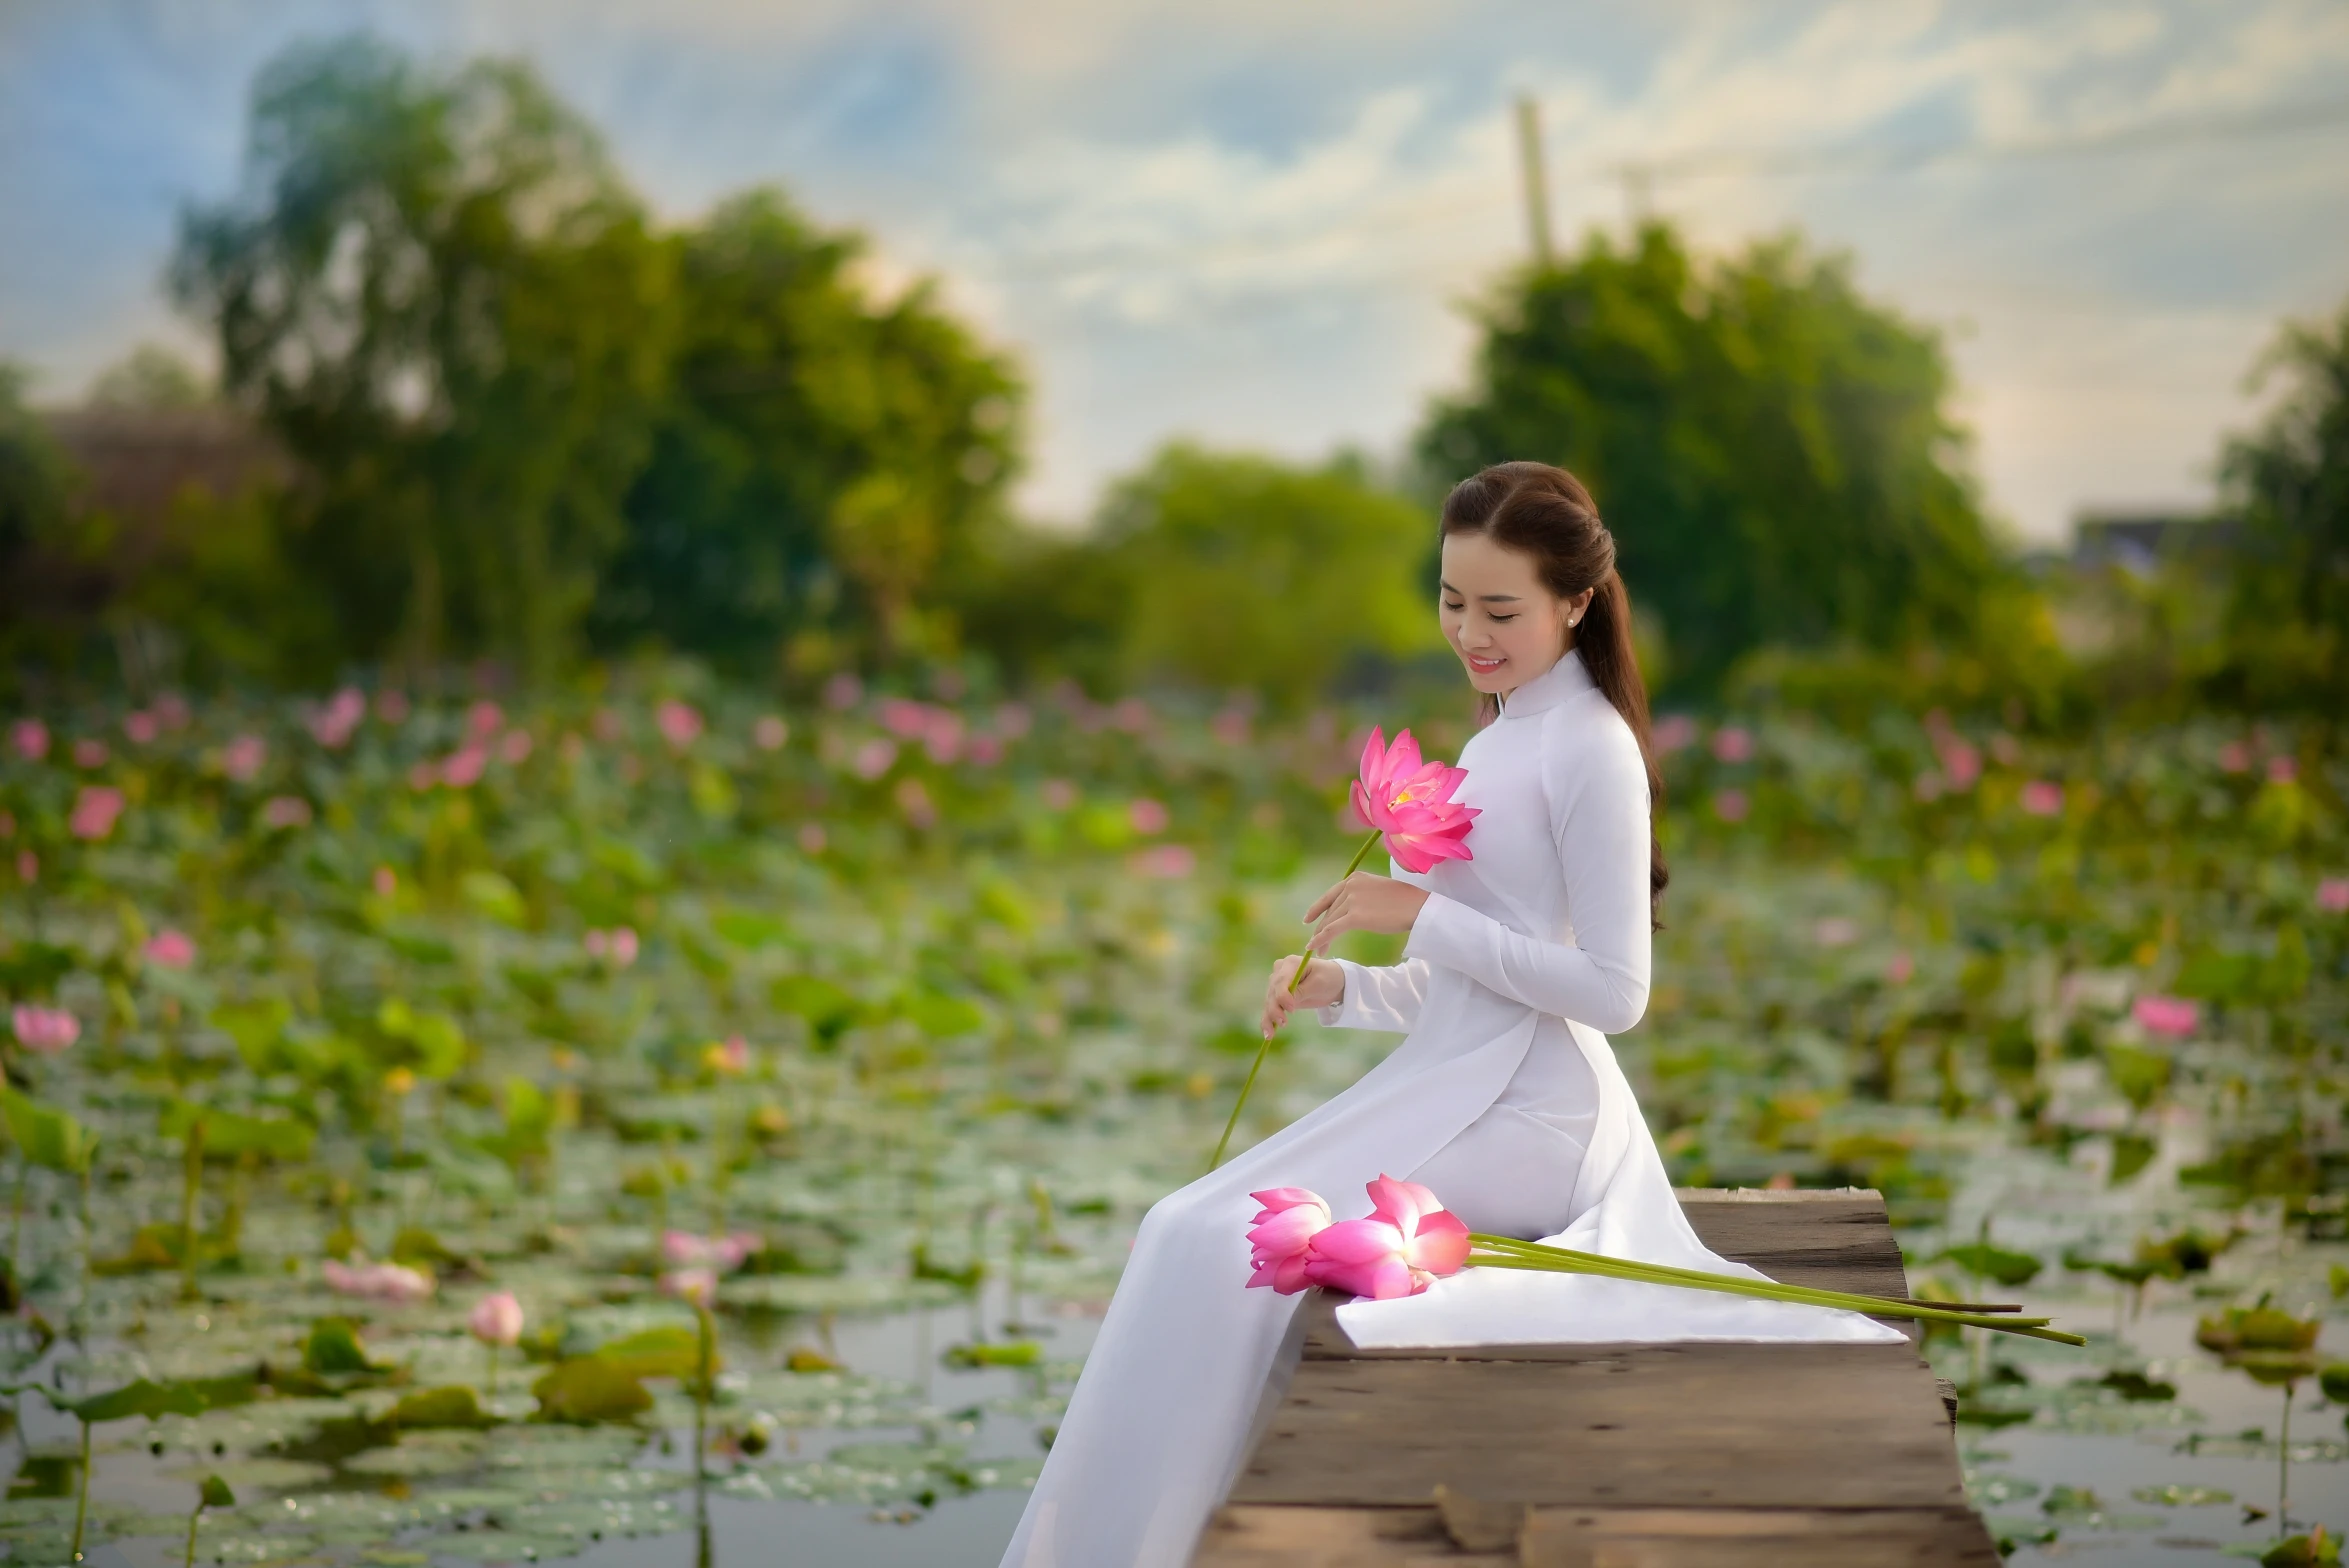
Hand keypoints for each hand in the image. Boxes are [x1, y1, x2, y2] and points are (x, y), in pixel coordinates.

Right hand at [1262, 954, 1341, 1037]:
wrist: (1333, 981)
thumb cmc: (1328, 978)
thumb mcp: (1318, 983)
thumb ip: (1302, 992)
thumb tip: (1286, 1004)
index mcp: (1290, 963)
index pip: (1281, 981)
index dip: (1283, 996)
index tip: (1291, 1009)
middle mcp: (1279, 972)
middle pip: (1273, 992)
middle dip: (1275, 1009)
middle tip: (1283, 1023)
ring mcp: (1277, 984)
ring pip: (1269, 1002)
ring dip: (1269, 1018)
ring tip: (1270, 1034)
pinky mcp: (1278, 996)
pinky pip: (1271, 1008)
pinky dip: (1268, 1020)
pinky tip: (1267, 1033)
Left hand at [1302, 872, 1429, 960]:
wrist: (1418, 907)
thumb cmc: (1405, 902)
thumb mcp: (1378, 891)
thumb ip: (1362, 896)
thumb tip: (1352, 909)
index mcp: (1355, 878)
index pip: (1330, 895)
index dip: (1317, 909)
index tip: (1308, 918)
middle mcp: (1350, 886)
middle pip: (1330, 911)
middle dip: (1321, 928)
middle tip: (1315, 943)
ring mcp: (1351, 900)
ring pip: (1329, 922)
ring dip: (1321, 938)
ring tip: (1317, 951)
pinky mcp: (1354, 916)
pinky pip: (1332, 930)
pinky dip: (1321, 940)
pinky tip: (1314, 948)